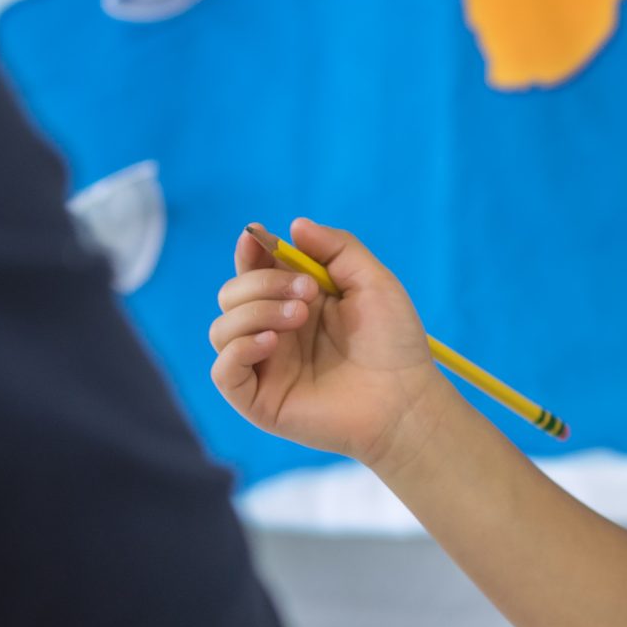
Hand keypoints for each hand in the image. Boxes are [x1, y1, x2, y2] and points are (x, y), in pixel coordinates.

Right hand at [208, 219, 451, 467]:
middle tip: (307, 292)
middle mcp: (274, 332)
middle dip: (263, 282)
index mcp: (294, 303)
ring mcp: (265, 367)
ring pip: (221, 329)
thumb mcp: (372, 281)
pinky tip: (271, 342)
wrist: (405, 399)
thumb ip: (336, 248)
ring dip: (254, 311)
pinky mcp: (260, 400)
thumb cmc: (393, 342)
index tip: (256, 236)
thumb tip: (292, 226)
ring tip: (299, 317)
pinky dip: (238, 349)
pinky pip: (222, 372)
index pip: (253, 271)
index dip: (249, 251)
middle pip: (231, 295)